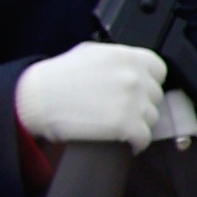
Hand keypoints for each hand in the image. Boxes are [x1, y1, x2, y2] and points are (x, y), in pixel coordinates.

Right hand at [14, 42, 191, 150]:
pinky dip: (137, 143)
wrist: (38, 99)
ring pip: (151, 118)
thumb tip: (135, 68)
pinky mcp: (127, 125)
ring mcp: (132, 101)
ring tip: (119, 125)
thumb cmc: (58, 76)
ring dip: (138, 123)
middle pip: (154, 96)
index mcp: (127, 56)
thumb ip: (118, 59)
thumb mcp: (91, 53)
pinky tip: (125, 142)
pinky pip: (144, 137)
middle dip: (140, 104)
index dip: (148, 82)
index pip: (158, 71)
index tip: (138, 91)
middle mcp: (134, 77)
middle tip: (122, 110)